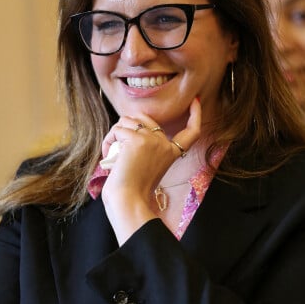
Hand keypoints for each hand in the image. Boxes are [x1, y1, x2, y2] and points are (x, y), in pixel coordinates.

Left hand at [100, 98, 201, 243]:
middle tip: (119, 149)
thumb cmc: (133, 189)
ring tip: (112, 154)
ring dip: (114, 135)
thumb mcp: (147, 164)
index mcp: (171, 152)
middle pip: (143, 118)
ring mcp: (153, 140)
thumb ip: (148, 146)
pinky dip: (108, 141)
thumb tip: (133, 123)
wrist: (128, 201)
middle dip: (126, 128)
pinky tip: (109, 156)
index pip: (191, 131)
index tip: (195, 102)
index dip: (195, 115)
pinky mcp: (137, 140)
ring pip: (127, 120)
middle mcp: (165, 144)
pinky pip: (116, 130)